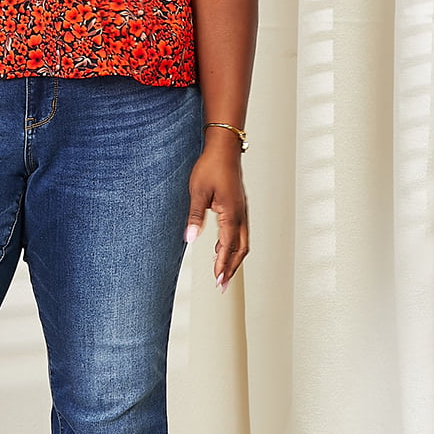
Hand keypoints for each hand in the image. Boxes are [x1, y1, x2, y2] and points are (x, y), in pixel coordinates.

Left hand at [184, 132, 248, 291]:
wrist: (224, 149)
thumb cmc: (210, 167)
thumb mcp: (197, 192)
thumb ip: (195, 217)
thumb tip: (191, 238)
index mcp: (232, 213)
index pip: (228, 246)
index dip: (223, 265)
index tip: (218, 280)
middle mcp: (241, 214)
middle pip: (241, 249)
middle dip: (232, 268)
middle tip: (223, 284)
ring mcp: (242, 210)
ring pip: (243, 241)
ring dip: (233, 257)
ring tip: (222, 271)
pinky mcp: (238, 206)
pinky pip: (239, 231)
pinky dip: (232, 244)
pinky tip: (220, 248)